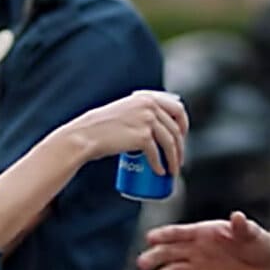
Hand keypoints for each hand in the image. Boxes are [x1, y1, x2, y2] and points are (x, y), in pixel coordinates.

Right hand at [64, 90, 187, 175]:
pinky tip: (160, 172)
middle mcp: (150, 106)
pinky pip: (157, 154)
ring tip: (172, 171)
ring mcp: (147, 120)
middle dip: (180, 147)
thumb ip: (140, 111)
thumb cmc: (101, 127)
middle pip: (175, 129)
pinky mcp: (143, 137)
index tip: (182, 137)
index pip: (177, 108)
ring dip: (174, 160)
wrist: (85, 135)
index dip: (184, 124)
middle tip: (178, 160)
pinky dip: (160, 165)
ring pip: (170, 143)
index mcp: (147, 97)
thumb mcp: (124, 110)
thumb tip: (157, 124)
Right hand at [137, 210, 269, 269]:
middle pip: (169, 252)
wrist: (267, 263)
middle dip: (155, 256)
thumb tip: (237, 216)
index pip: (178, 233)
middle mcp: (196, 249)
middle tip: (142, 263)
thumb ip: (242, 226)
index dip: (163, 235)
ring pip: (175, 269)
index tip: (150, 238)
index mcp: (202, 232)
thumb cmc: (257, 242)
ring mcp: (199, 266)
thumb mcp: (252, 232)